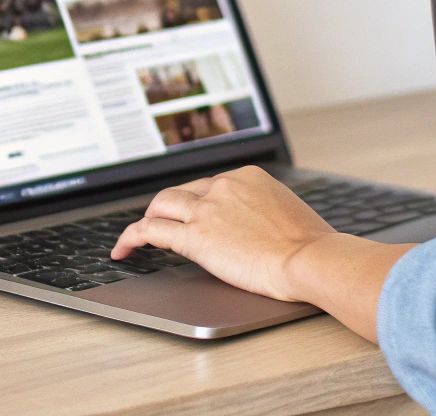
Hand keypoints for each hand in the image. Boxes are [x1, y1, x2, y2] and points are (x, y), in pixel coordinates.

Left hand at [110, 166, 334, 301]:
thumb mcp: (289, 213)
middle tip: (164, 223)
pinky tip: (124, 250)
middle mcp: (223, 186)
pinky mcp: (194, 236)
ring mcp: (206, 209)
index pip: (210, 185)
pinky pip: (149, 231)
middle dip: (171, 207)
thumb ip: (266, 212)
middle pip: (183, 191)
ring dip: (149, 218)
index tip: (197, 215)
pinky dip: (130, 238)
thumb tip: (262, 226)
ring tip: (139, 236)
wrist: (310, 259)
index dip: (199, 202)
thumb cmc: (311, 246)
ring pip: (161, 205)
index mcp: (247, 176)